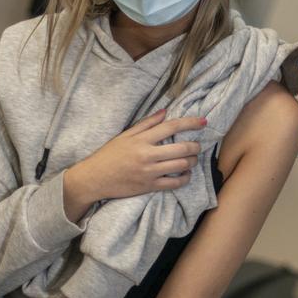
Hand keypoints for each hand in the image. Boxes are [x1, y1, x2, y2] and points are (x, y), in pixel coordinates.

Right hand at [68, 111, 204, 204]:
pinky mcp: (149, 186)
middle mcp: (147, 154)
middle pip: (182, 148)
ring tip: (192, 159)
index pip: (171, 126)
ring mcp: (149, 172)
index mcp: (142, 139)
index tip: (203, 122)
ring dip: (192, 161)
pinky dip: (185, 178)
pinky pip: (174, 183)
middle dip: (195, 146)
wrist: (94, 178)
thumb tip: (165, 111)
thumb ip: (146, 123)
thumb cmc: (109, 155)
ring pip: (181, 165)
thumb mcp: (125, 135)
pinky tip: (186, 174)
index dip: (190, 123)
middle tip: (198, 146)